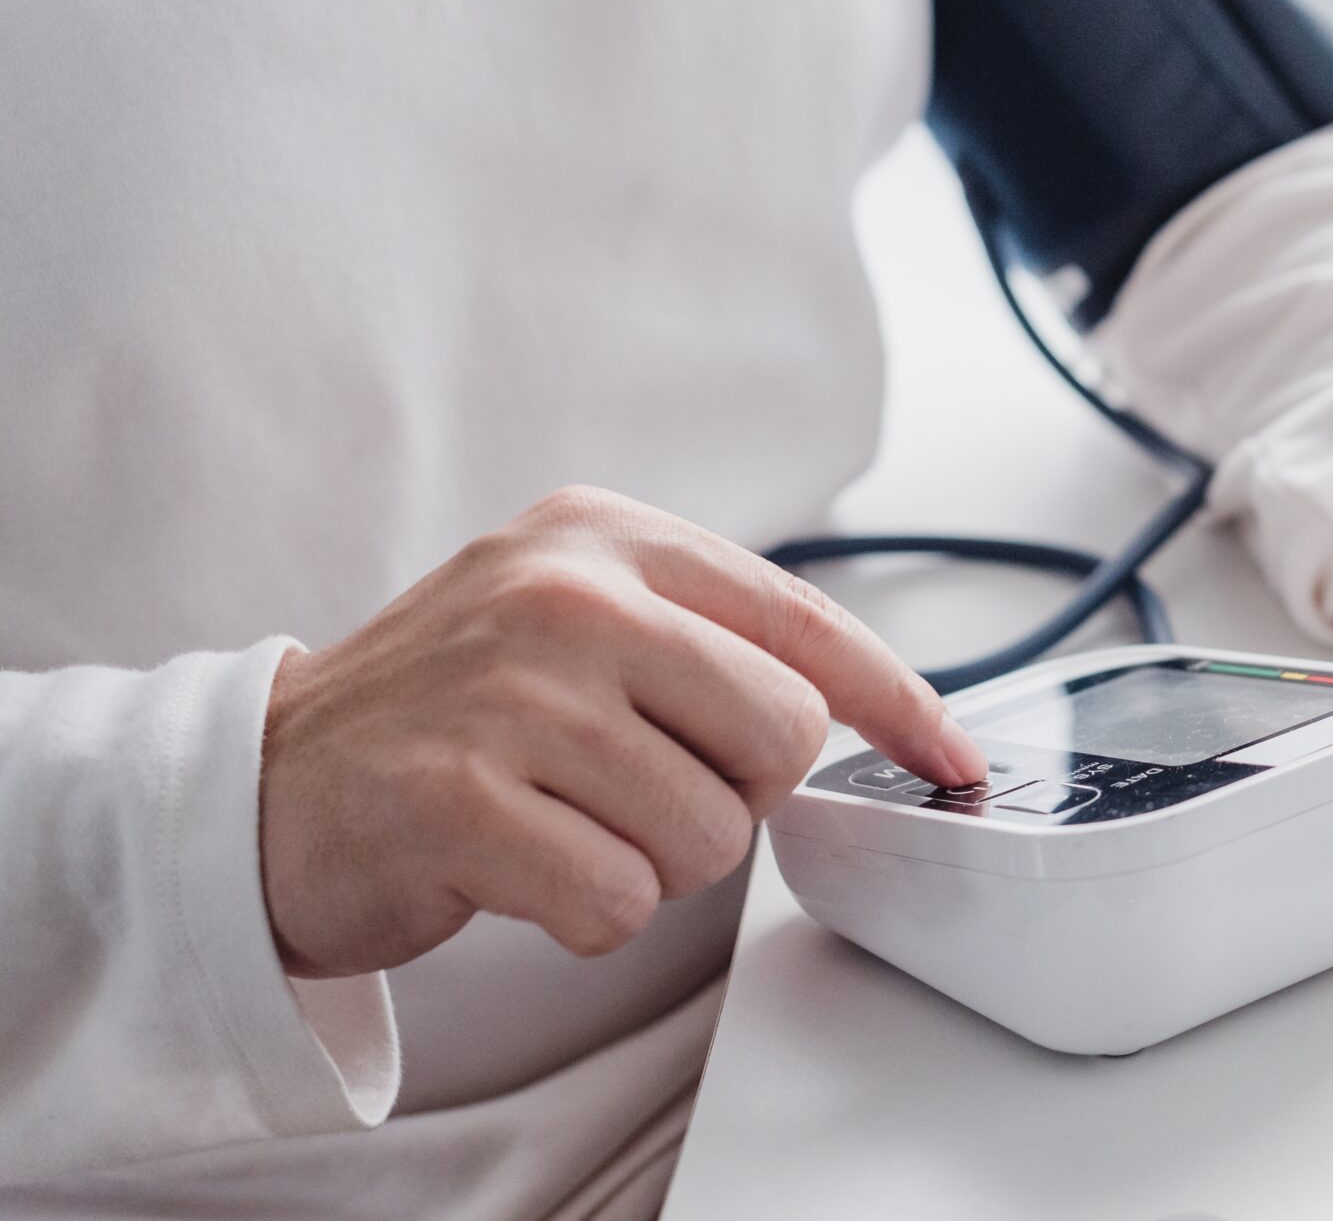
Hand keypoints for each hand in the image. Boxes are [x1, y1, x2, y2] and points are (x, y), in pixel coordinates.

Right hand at [260, 486, 986, 977]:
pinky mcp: (456, 800)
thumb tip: (873, 710)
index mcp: (609, 537)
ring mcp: (508, 693)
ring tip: (566, 822)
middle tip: (643, 791)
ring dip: (653, 863)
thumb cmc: (451, 710)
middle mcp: (565, 595)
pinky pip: (618, 901)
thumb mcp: (579, 619)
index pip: (808, 622)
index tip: (953, 758)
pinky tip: (521, 869)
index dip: (901, 703)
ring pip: (709, 833)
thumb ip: (711, 639)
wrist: (261, 782)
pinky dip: (586, 914)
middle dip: (737, 796)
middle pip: (782, 735)